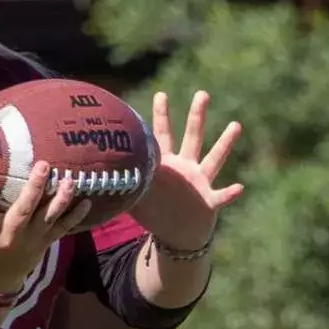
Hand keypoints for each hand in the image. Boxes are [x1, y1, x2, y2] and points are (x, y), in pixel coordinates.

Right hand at [0, 161, 89, 293]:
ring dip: (60, 200)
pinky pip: (63, 229)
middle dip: (34, 189)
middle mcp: (8, 234)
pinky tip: (88, 200)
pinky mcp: (45, 243)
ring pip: (47, 219)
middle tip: (44, 165)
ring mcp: (30, 239)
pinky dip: (76, 216)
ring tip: (70, 179)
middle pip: (22, 211)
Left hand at [127, 91, 244, 250]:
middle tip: (202, 94)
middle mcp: (186, 168)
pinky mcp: (209, 202)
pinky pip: (221, 196)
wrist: (179, 234)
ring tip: (236, 125)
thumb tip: (90, 176)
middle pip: (192, 137)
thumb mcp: (136, 198)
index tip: (161, 94)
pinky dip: (229, 193)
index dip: (161, 116)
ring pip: (214, 160)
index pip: (163, 136)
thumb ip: (120, 185)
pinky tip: (239, 187)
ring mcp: (200, 183)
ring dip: (224, 144)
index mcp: (168, 165)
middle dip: (197, 116)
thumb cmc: (156, 213)